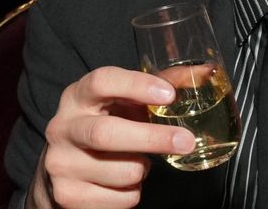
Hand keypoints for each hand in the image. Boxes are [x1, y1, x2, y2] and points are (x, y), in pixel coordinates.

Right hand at [26, 66, 194, 208]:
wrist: (62, 171)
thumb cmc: (106, 125)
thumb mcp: (125, 103)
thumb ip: (161, 86)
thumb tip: (206, 72)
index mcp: (77, 96)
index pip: (101, 82)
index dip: (136, 86)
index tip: (168, 95)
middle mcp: (62, 128)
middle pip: (106, 133)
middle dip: (152, 139)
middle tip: (185, 141)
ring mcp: (61, 164)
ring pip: (121, 171)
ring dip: (142, 169)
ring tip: (137, 161)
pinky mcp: (67, 196)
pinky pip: (120, 198)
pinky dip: (133, 193)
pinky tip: (122, 182)